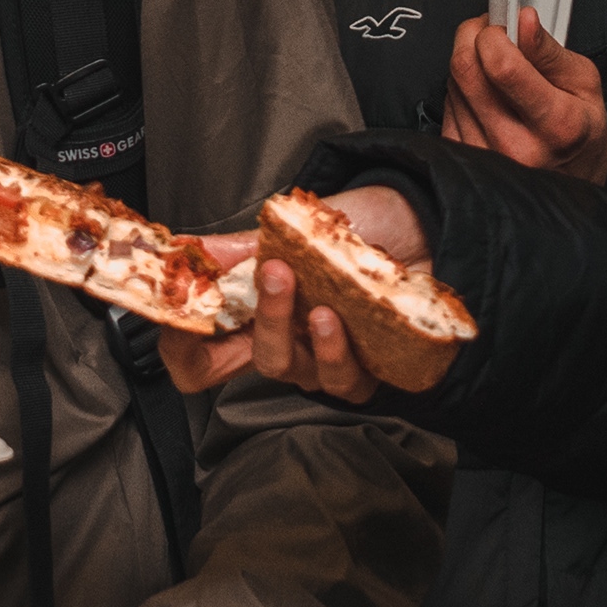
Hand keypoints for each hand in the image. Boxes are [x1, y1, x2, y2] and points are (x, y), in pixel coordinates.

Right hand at [158, 187, 442, 402]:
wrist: (428, 222)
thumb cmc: (363, 227)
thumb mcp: (295, 227)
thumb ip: (240, 246)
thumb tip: (186, 251)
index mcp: (258, 312)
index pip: (200, 355)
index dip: (179, 348)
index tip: (178, 317)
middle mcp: (288, 342)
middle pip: (243, 365)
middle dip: (258, 318)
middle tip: (273, 273)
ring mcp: (325, 360)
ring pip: (292, 372)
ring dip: (299, 335)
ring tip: (320, 304)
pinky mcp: (370, 371)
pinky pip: (344, 384)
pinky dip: (341, 354)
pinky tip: (346, 321)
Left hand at [442, 9, 606, 181]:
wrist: (570, 178)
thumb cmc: (578, 131)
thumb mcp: (583, 83)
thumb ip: (548, 50)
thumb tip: (523, 20)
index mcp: (556, 125)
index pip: (502, 66)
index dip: (495, 33)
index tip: (504, 26)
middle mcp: (517, 146)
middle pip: (466, 69)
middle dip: (474, 36)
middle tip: (493, 34)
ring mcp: (486, 155)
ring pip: (453, 83)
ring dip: (470, 63)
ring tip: (497, 70)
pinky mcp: (464, 155)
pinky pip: (447, 103)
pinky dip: (462, 88)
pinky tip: (486, 94)